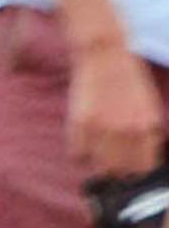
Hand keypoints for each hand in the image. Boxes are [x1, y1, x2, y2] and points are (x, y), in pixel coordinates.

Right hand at [67, 31, 165, 186]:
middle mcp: (125, 131)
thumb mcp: (149, 106)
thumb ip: (150, 134)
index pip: (142, 168)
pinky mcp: (81, 124)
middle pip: (118, 172)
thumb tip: (144, 161)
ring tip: (95, 149)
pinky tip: (83, 137)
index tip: (128, 167)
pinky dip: (78, 151)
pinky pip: (77, 155)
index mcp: (145, 127)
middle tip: (109, 160)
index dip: (134, 170)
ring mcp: (102, 129)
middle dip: (114, 170)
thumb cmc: (128, 80)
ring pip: (96, 168)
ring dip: (95, 163)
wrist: (105, 55)